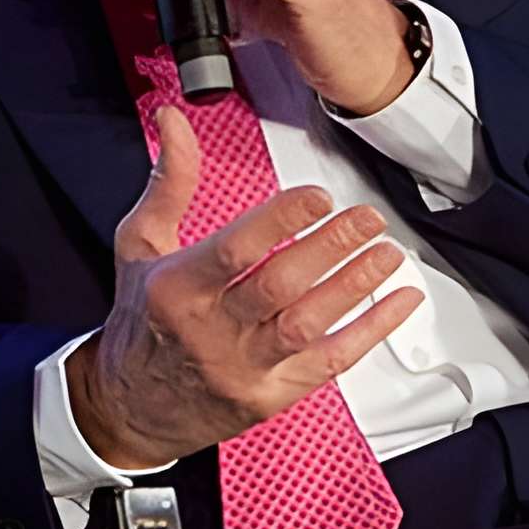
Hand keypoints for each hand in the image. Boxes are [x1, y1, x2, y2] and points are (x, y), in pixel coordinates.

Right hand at [65, 107, 424, 471]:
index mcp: (176, 289)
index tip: (317, 195)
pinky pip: (327, 363)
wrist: (130, 406)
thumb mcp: (138, 246)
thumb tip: (173, 122)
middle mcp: (210, 331)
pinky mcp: (269, 396)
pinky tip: (397, 303)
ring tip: (388, 253)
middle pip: (279, 287)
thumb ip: (168, 183)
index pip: (234, 251)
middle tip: (367, 218)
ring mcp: (242, 368)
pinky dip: (368, 332)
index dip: (280, 221)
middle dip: (330, 248)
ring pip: (307, 325)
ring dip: (354, 286)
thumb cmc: (142, 320)